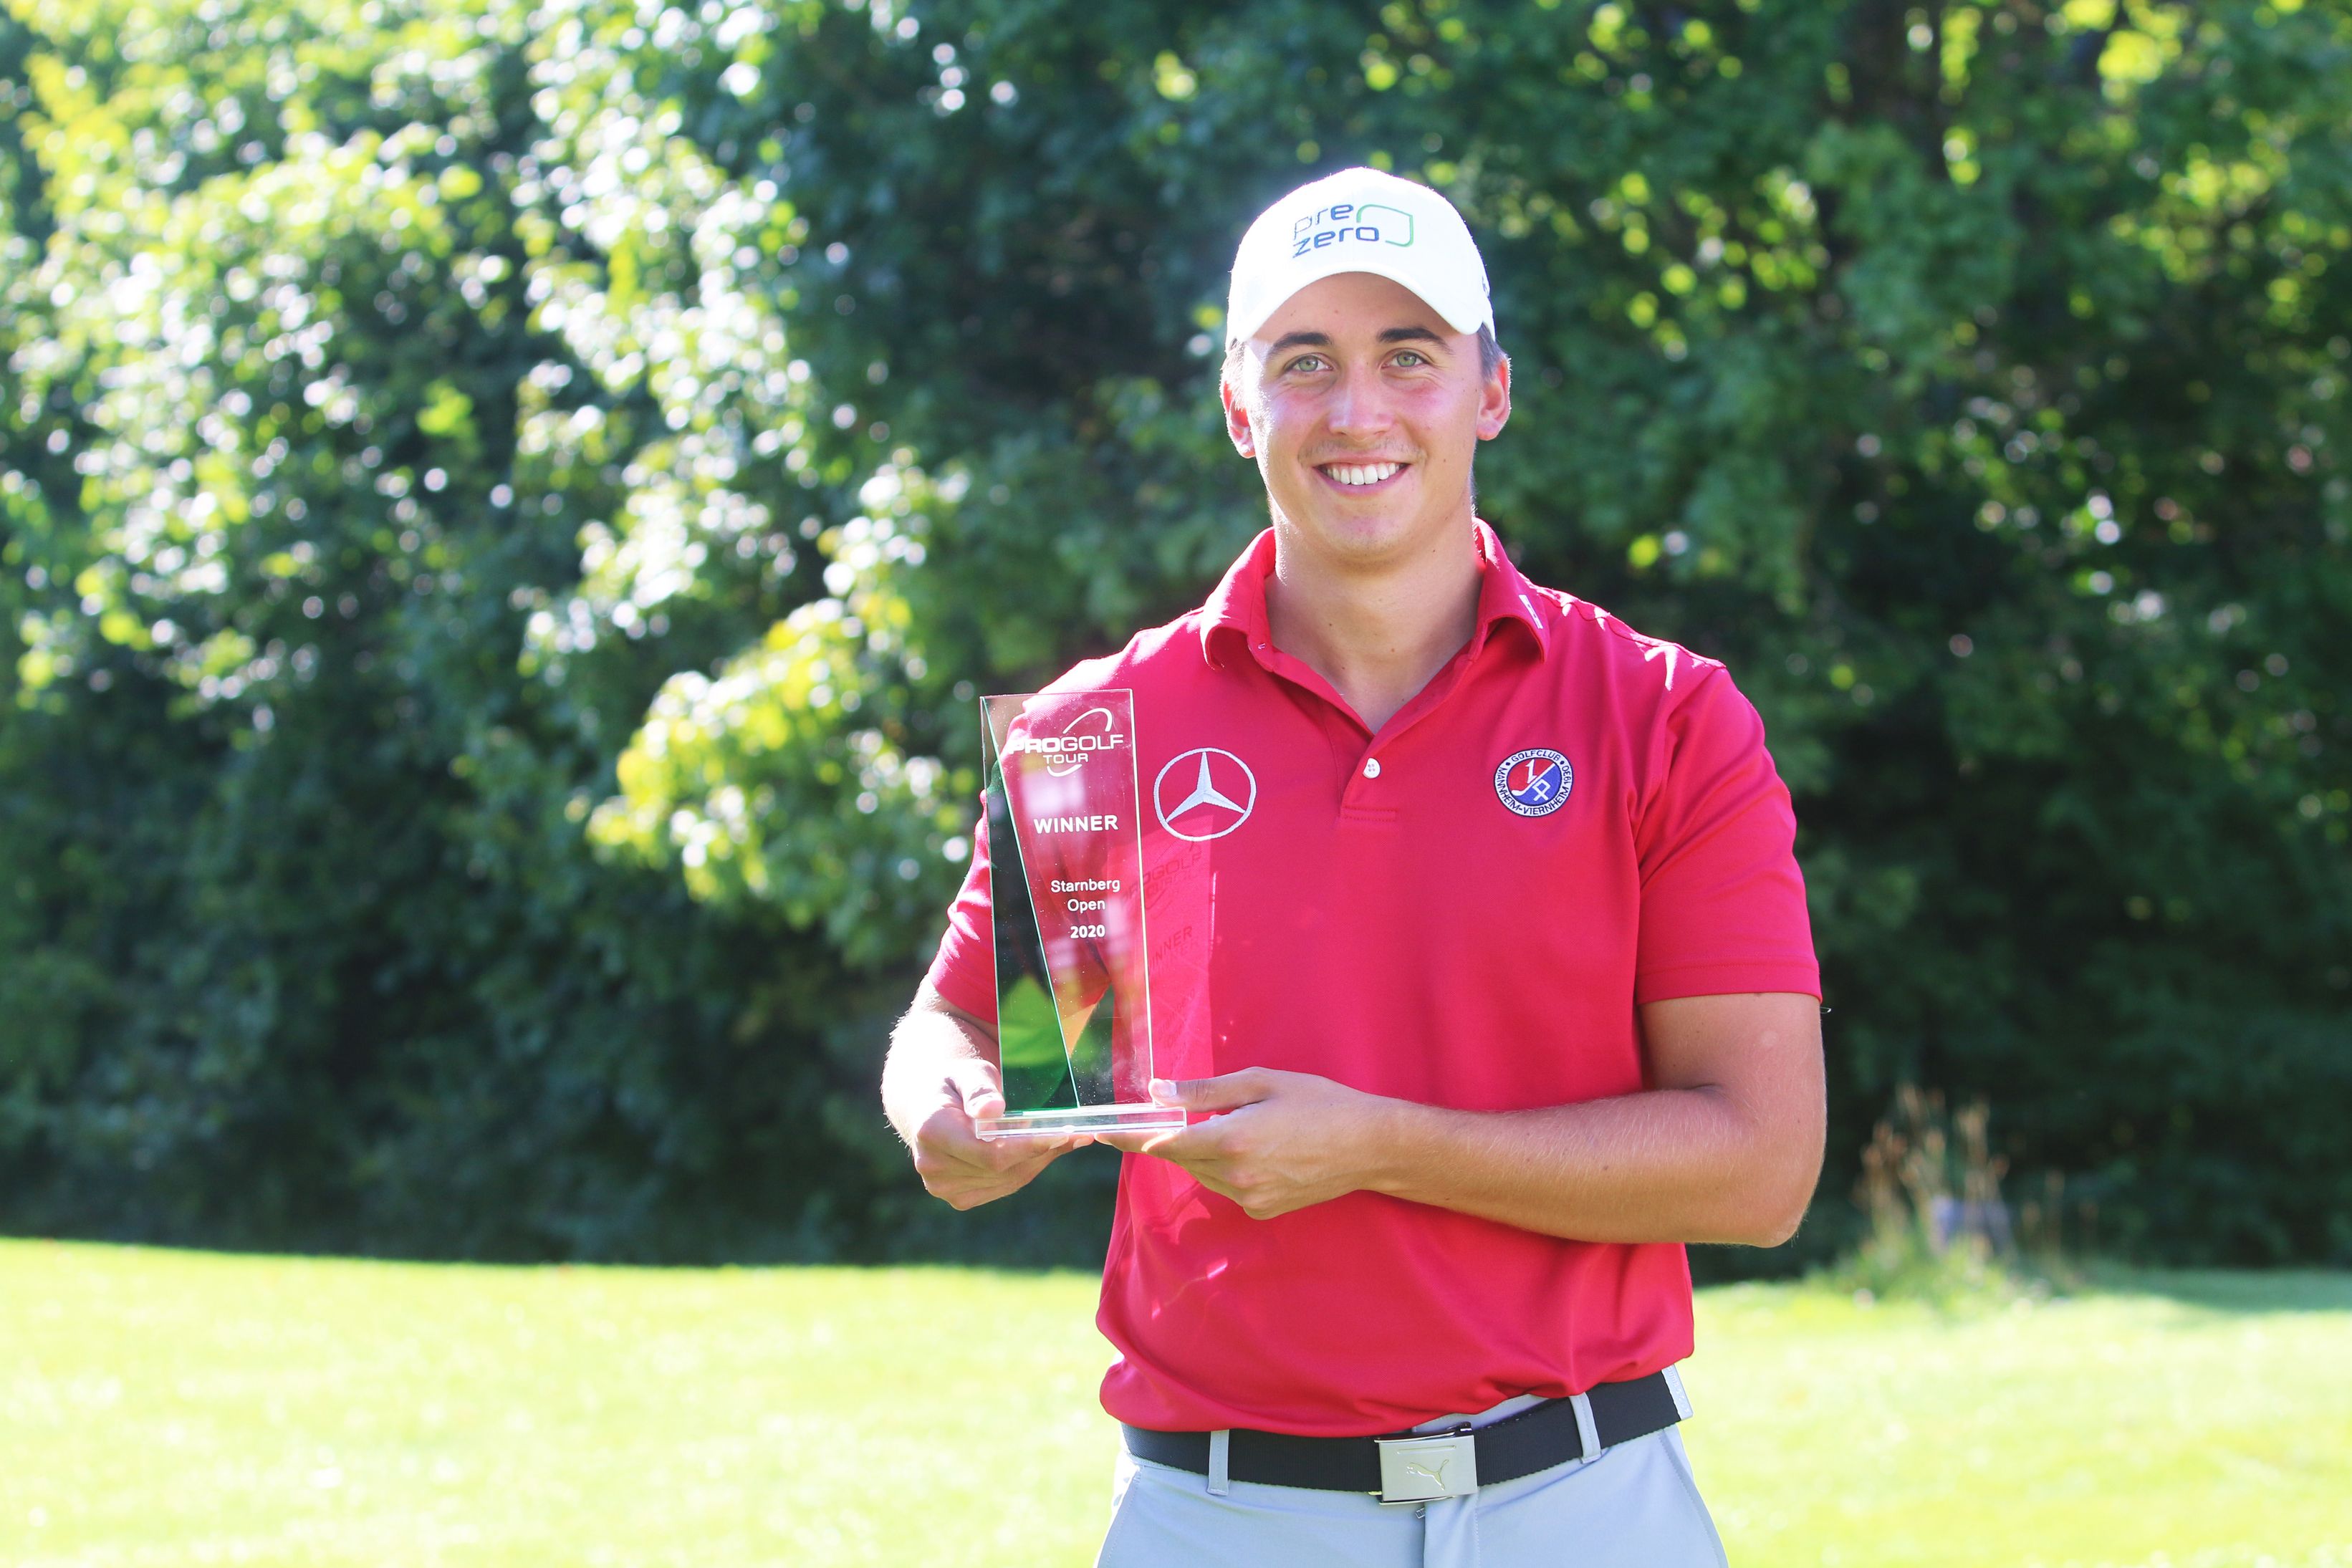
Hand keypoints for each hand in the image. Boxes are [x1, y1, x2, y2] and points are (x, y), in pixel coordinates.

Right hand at [909, 1058, 1089, 1209]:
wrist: (927, 1109)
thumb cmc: (954, 1085)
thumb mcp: (967, 1073)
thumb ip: (980, 1089)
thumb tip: (993, 1109)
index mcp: (932, 1131)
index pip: (988, 1151)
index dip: (1028, 1146)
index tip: (1062, 1134)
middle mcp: (933, 1165)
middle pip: (1001, 1168)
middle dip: (1041, 1151)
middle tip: (1078, 1134)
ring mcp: (943, 1186)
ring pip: (1007, 1180)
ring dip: (1038, 1161)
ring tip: (1063, 1139)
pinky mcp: (957, 1198)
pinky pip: (1003, 1187)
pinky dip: (1025, 1170)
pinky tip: (1039, 1152)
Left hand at [1096, 1068, 1396, 1219]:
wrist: (1368, 1146)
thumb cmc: (1318, 1102)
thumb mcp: (1261, 1082)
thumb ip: (1205, 1090)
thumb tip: (1157, 1090)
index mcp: (1231, 1139)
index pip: (1164, 1142)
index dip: (1130, 1138)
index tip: (1101, 1132)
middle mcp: (1234, 1175)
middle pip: (1182, 1158)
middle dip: (1173, 1138)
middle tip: (1175, 1116)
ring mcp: (1249, 1198)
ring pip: (1204, 1174)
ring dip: (1203, 1152)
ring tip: (1240, 1128)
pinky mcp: (1262, 1210)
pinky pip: (1228, 1187)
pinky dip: (1228, 1169)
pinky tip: (1260, 1150)